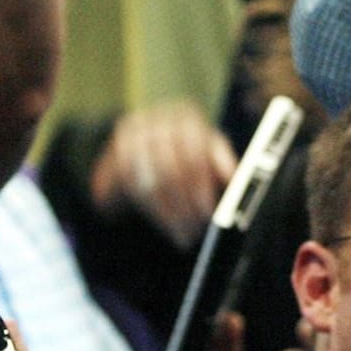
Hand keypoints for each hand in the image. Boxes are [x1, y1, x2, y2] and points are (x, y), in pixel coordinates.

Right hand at [91, 103, 236, 248]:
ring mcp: (133, 133)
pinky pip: (132, 187)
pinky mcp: (117, 149)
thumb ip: (222, 162)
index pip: (193, 153)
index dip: (201, 186)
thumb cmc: (190, 149)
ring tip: (184, 234)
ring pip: (149, 183)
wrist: (148, 141)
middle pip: (170, 169)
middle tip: (195, 230)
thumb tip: (232, 177)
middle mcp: (158, 118)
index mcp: (187, 116)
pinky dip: (152, 210)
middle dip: (184, 205)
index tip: (208, 213)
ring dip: (168, 214)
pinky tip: (166, 224)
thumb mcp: (210, 151)